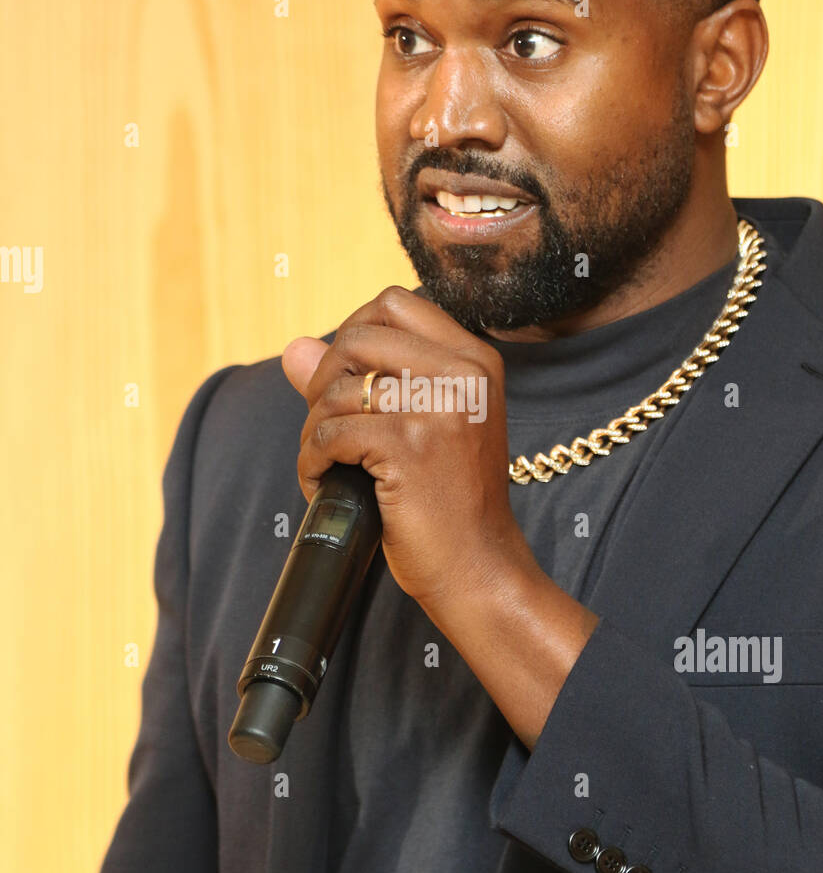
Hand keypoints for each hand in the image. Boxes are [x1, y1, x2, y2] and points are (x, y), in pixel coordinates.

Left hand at [281, 285, 537, 622]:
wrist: (479, 568)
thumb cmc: (450, 502)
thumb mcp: (422, 427)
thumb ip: (362, 379)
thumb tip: (294, 347)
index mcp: (474, 360)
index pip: (395, 304)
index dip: (353, 334)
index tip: (345, 379)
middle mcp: (464, 374)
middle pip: (358, 337)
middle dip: (324, 381)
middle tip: (328, 426)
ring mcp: (439, 408)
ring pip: (337, 390)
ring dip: (314, 431)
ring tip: (324, 464)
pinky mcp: (408, 445)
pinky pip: (330, 433)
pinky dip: (312, 461)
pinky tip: (323, 484)